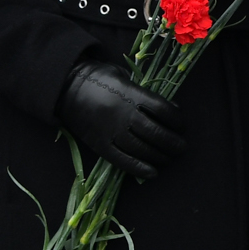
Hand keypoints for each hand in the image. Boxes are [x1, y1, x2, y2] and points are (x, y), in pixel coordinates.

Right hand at [55, 62, 182, 178]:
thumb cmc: (100, 79)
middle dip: (173, 143)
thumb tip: (172, 109)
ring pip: (141, 148)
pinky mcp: (100, 144)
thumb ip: (145, 93)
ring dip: (160, 156)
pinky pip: (122, 160)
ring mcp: (110, 130)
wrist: (66, 88)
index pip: (162, 109)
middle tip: (181, 148)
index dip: (177, 120)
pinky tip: (152, 172)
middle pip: (155, 132)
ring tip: (168, 159)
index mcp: (130, 94)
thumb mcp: (125, 77)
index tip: (182, 126)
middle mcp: (122, 113)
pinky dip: (139, 168)